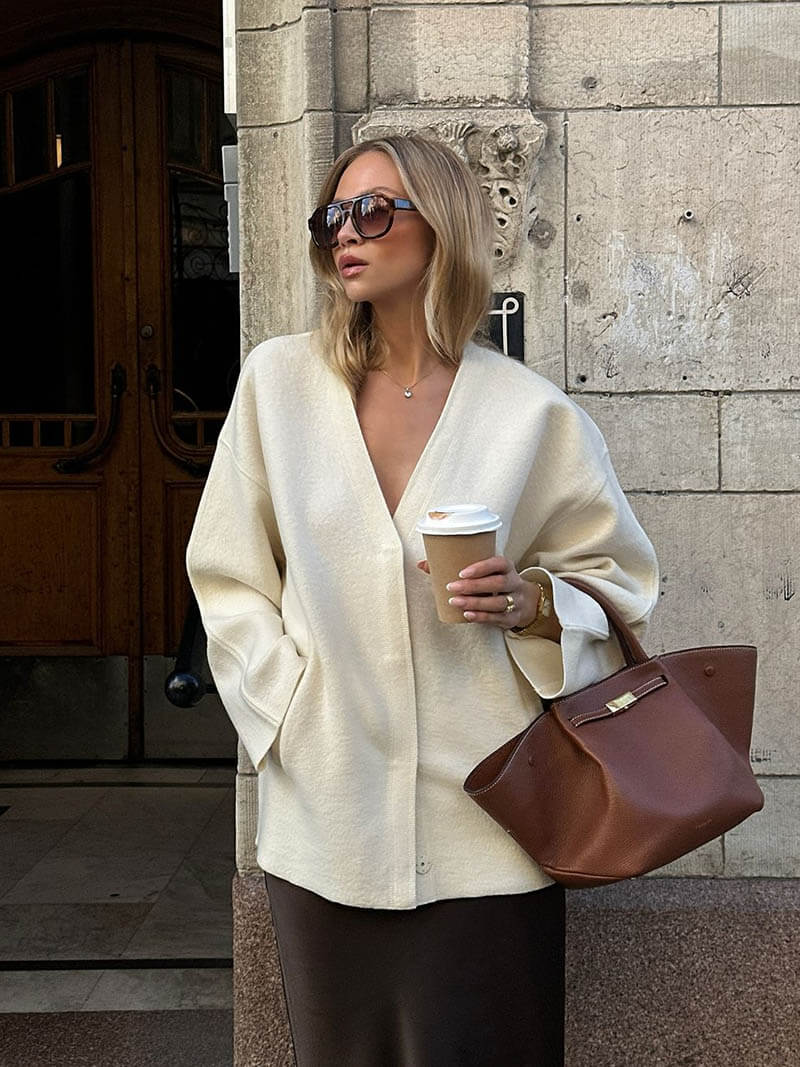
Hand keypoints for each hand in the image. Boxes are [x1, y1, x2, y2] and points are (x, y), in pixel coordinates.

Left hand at [417, 555, 539, 629]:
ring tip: (455, 602)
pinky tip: (467, 615)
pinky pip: (497, 618)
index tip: (462, 572)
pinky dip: (481, 617)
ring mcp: (515, 601)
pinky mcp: (512, 617)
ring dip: (475, 602)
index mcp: (506, 567)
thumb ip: (455, 566)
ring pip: (497, 602)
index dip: (481, 567)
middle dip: (474, 586)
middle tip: (451, 587)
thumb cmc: (495, 581)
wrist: (523, 601)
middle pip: (498, 583)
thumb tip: (422, 564)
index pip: (498, 563)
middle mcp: (513, 582)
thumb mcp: (484, 572)